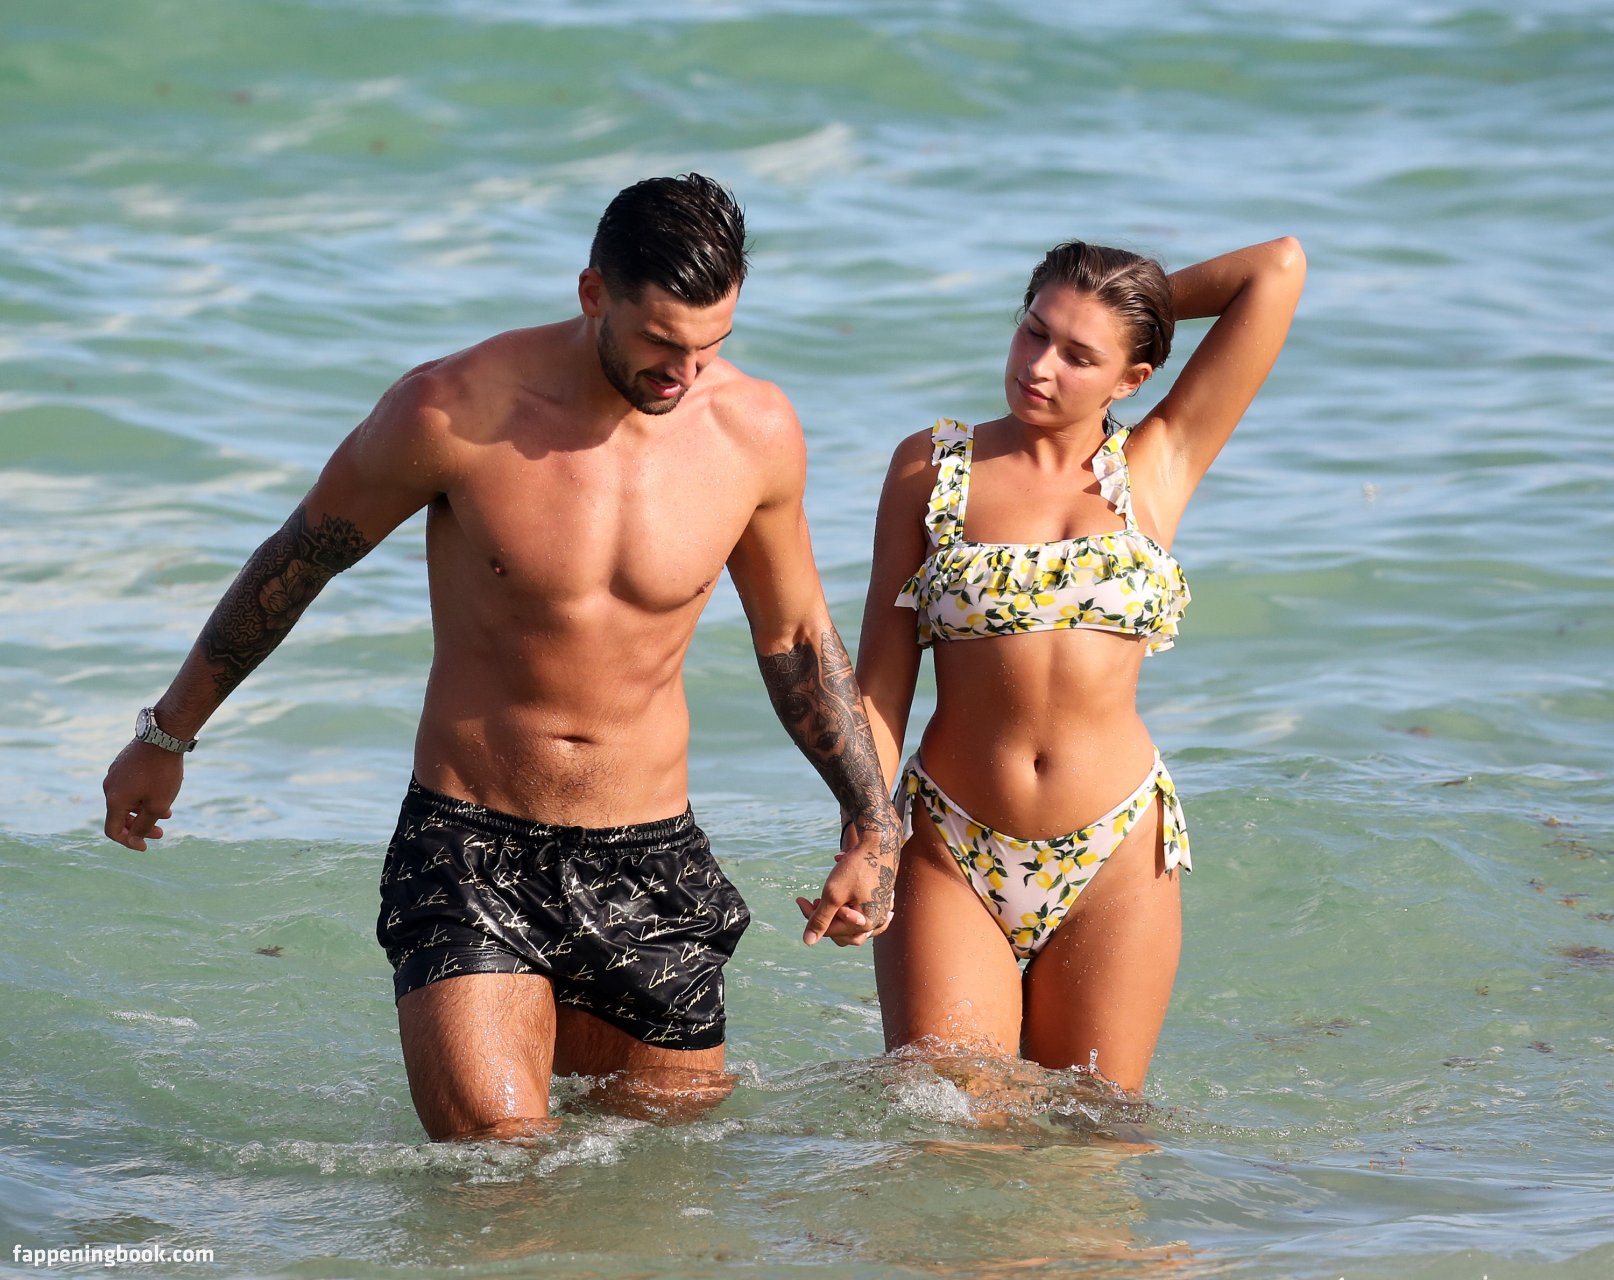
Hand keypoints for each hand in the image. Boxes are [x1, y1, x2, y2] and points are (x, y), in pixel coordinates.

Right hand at [102, 740, 184, 849]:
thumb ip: (144, 825)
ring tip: (168, 812)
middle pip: (120, 816)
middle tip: (162, 832)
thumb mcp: (157, 805)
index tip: (145, 847)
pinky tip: (162, 792)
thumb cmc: (162, 773)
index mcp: (114, 800)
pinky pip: (130, 786)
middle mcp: (109, 787)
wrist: (164, 736)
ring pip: (128, 800)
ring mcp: (115, 773)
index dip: (128, 842)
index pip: (112, 830)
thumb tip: (134, 839)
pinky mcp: (123, 763)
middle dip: (141, 827)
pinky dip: (144, 795)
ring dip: (145, 810)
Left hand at [796, 814, 899, 946]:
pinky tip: (847, 900)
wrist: (880, 842)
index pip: (831, 930)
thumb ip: (820, 919)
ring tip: (826, 898)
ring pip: (855, 923)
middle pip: (844, 931)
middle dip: (826, 917)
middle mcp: (878, 921)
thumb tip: (808, 942)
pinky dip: (851, 907)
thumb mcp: (833, 894)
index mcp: (867, 923)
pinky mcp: (884, 900)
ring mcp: (883, 911)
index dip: (812, 916)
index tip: (800, 899)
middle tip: (816, 900)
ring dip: (837, 913)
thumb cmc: (857, 867)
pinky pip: (865, 911)